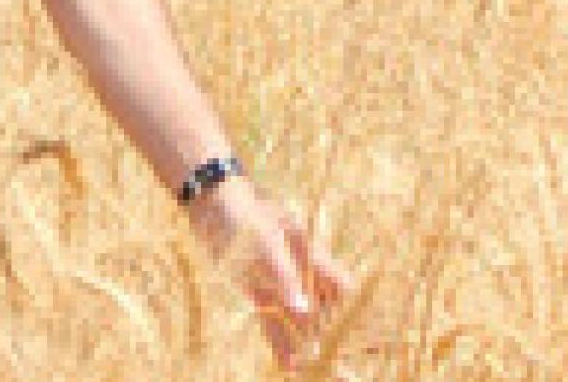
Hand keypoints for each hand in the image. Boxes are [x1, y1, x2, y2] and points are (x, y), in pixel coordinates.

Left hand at [186, 176, 354, 370]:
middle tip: (337, 365)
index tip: (357, 337)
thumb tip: (305, 313)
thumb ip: (285, 278)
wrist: (209, 201)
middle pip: (322, 307)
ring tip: (312, 370)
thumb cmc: (243, 214)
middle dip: (329, 334)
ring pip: (296, 318)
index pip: (341, 287)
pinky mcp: (254, 288)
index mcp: (310, 253)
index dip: (351, 310)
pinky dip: (278, 339)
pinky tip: (287, 362)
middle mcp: (297, 270)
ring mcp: (276, 280)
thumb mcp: (265, 243)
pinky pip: (271, 318)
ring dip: (304, 342)